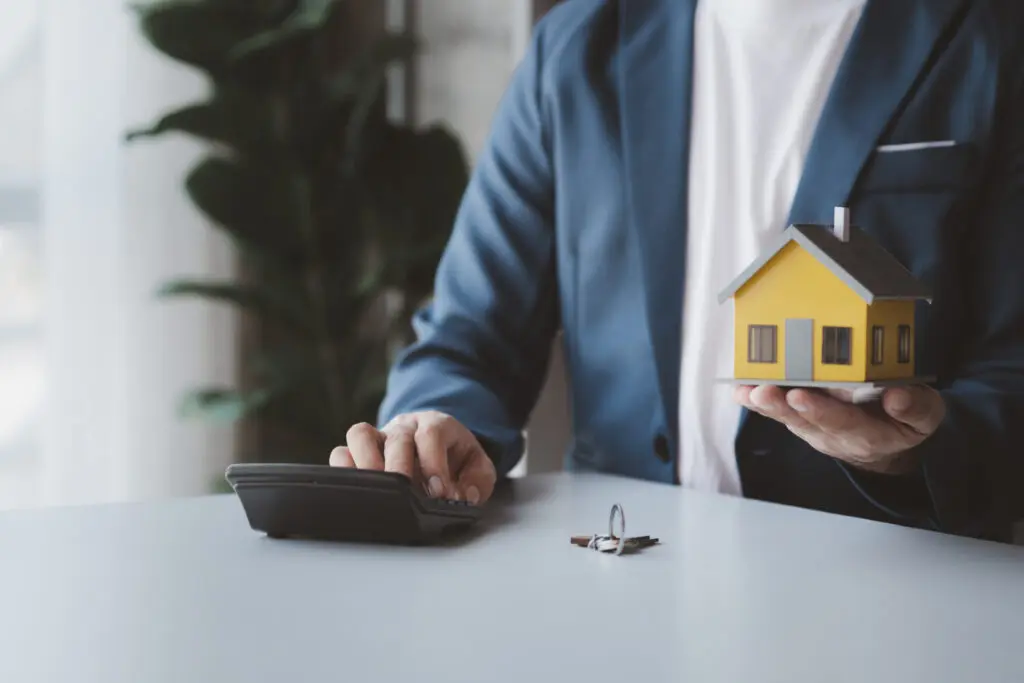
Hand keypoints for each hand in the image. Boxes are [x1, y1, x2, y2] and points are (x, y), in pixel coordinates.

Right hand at [329, 411, 495, 504]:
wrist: (440, 445)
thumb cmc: (456, 459)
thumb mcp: (478, 468)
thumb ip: (478, 482)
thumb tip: (464, 497)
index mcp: (437, 424)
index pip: (431, 434)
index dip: (434, 463)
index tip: (439, 492)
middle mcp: (405, 426)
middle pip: (396, 437)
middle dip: (400, 468)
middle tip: (406, 496)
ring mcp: (379, 436)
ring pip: (359, 434)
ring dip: (365, 464)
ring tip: (376, 492)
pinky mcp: (359, 451)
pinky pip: (341, 452)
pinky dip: (344, 470)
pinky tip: (356, 491)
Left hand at [734, 384, 945, 474]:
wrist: (888, 443)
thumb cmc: (904, 422)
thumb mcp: (924, 418)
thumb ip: (915, 408)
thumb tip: (898, 396)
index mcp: (867, 433)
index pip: (842, 422)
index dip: (820, 410)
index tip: (800, 396)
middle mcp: (833, 433)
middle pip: (804, 421)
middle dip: (781, 406)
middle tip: (762, 392)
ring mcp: (813, 428)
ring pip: (785, 417)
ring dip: (764, 404)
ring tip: (746, 391)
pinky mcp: (800, 420)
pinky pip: (777, 411)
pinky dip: (756, 401)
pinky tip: (740, 390)